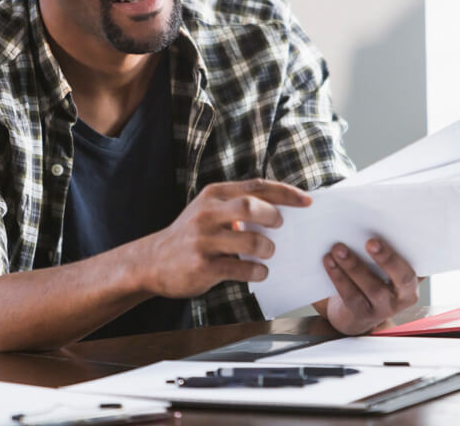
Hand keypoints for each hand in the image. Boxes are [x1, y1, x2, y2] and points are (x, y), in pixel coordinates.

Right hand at [138, 179, 309, 298]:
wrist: (152, 261)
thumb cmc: (190, 235)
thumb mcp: (208, 210)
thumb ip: (236, 205)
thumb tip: (280, 210)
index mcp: (213, 195)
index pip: (256, 186)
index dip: (286, 193)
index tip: (307, 200)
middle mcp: (207, 213)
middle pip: (251, 205)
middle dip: (273, 216)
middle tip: (281, 226)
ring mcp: (203, 239)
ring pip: (250, 239)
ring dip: (267, 248)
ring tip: (268, 253)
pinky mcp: (202, 265)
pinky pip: (240, 267)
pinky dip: (257, 270)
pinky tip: (259, 271)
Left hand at [319, 238, 418, 334]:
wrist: (357, 314)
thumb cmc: (375, 280)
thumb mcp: (386, 270)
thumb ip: (387, 252)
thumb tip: (376, 223)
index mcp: (412, 282)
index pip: (413, 269)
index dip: (401, 255)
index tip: (386, 239)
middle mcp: (402, 298)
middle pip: (401, 279)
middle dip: (387, 259)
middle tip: (371, 242)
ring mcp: (382, 309)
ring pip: (372, 287)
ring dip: (354, 266)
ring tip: (339, 248)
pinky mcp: (361, 314)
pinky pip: (350, 295)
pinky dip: (338, 276)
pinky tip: (329, 260)